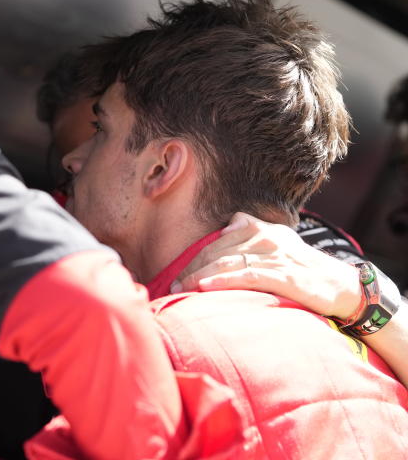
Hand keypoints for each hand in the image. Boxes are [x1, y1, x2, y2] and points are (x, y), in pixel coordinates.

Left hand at [173, 212, 361, 317]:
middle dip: (191, 267)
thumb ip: (252, 230)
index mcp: (259, 228)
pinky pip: (244, 276)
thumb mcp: (278, 241)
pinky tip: (203, 287)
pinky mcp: (281, 275)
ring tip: (179, 287)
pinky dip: (221, 280)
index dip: (195, 256)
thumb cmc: (302, 267)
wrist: (340, 286)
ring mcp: (273, 256)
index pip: (217, 241)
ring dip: (198, 275)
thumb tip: (230, 223)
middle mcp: (264, 238)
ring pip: (225, 262)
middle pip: (216, 251)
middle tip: (171, 283)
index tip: (177, 271)